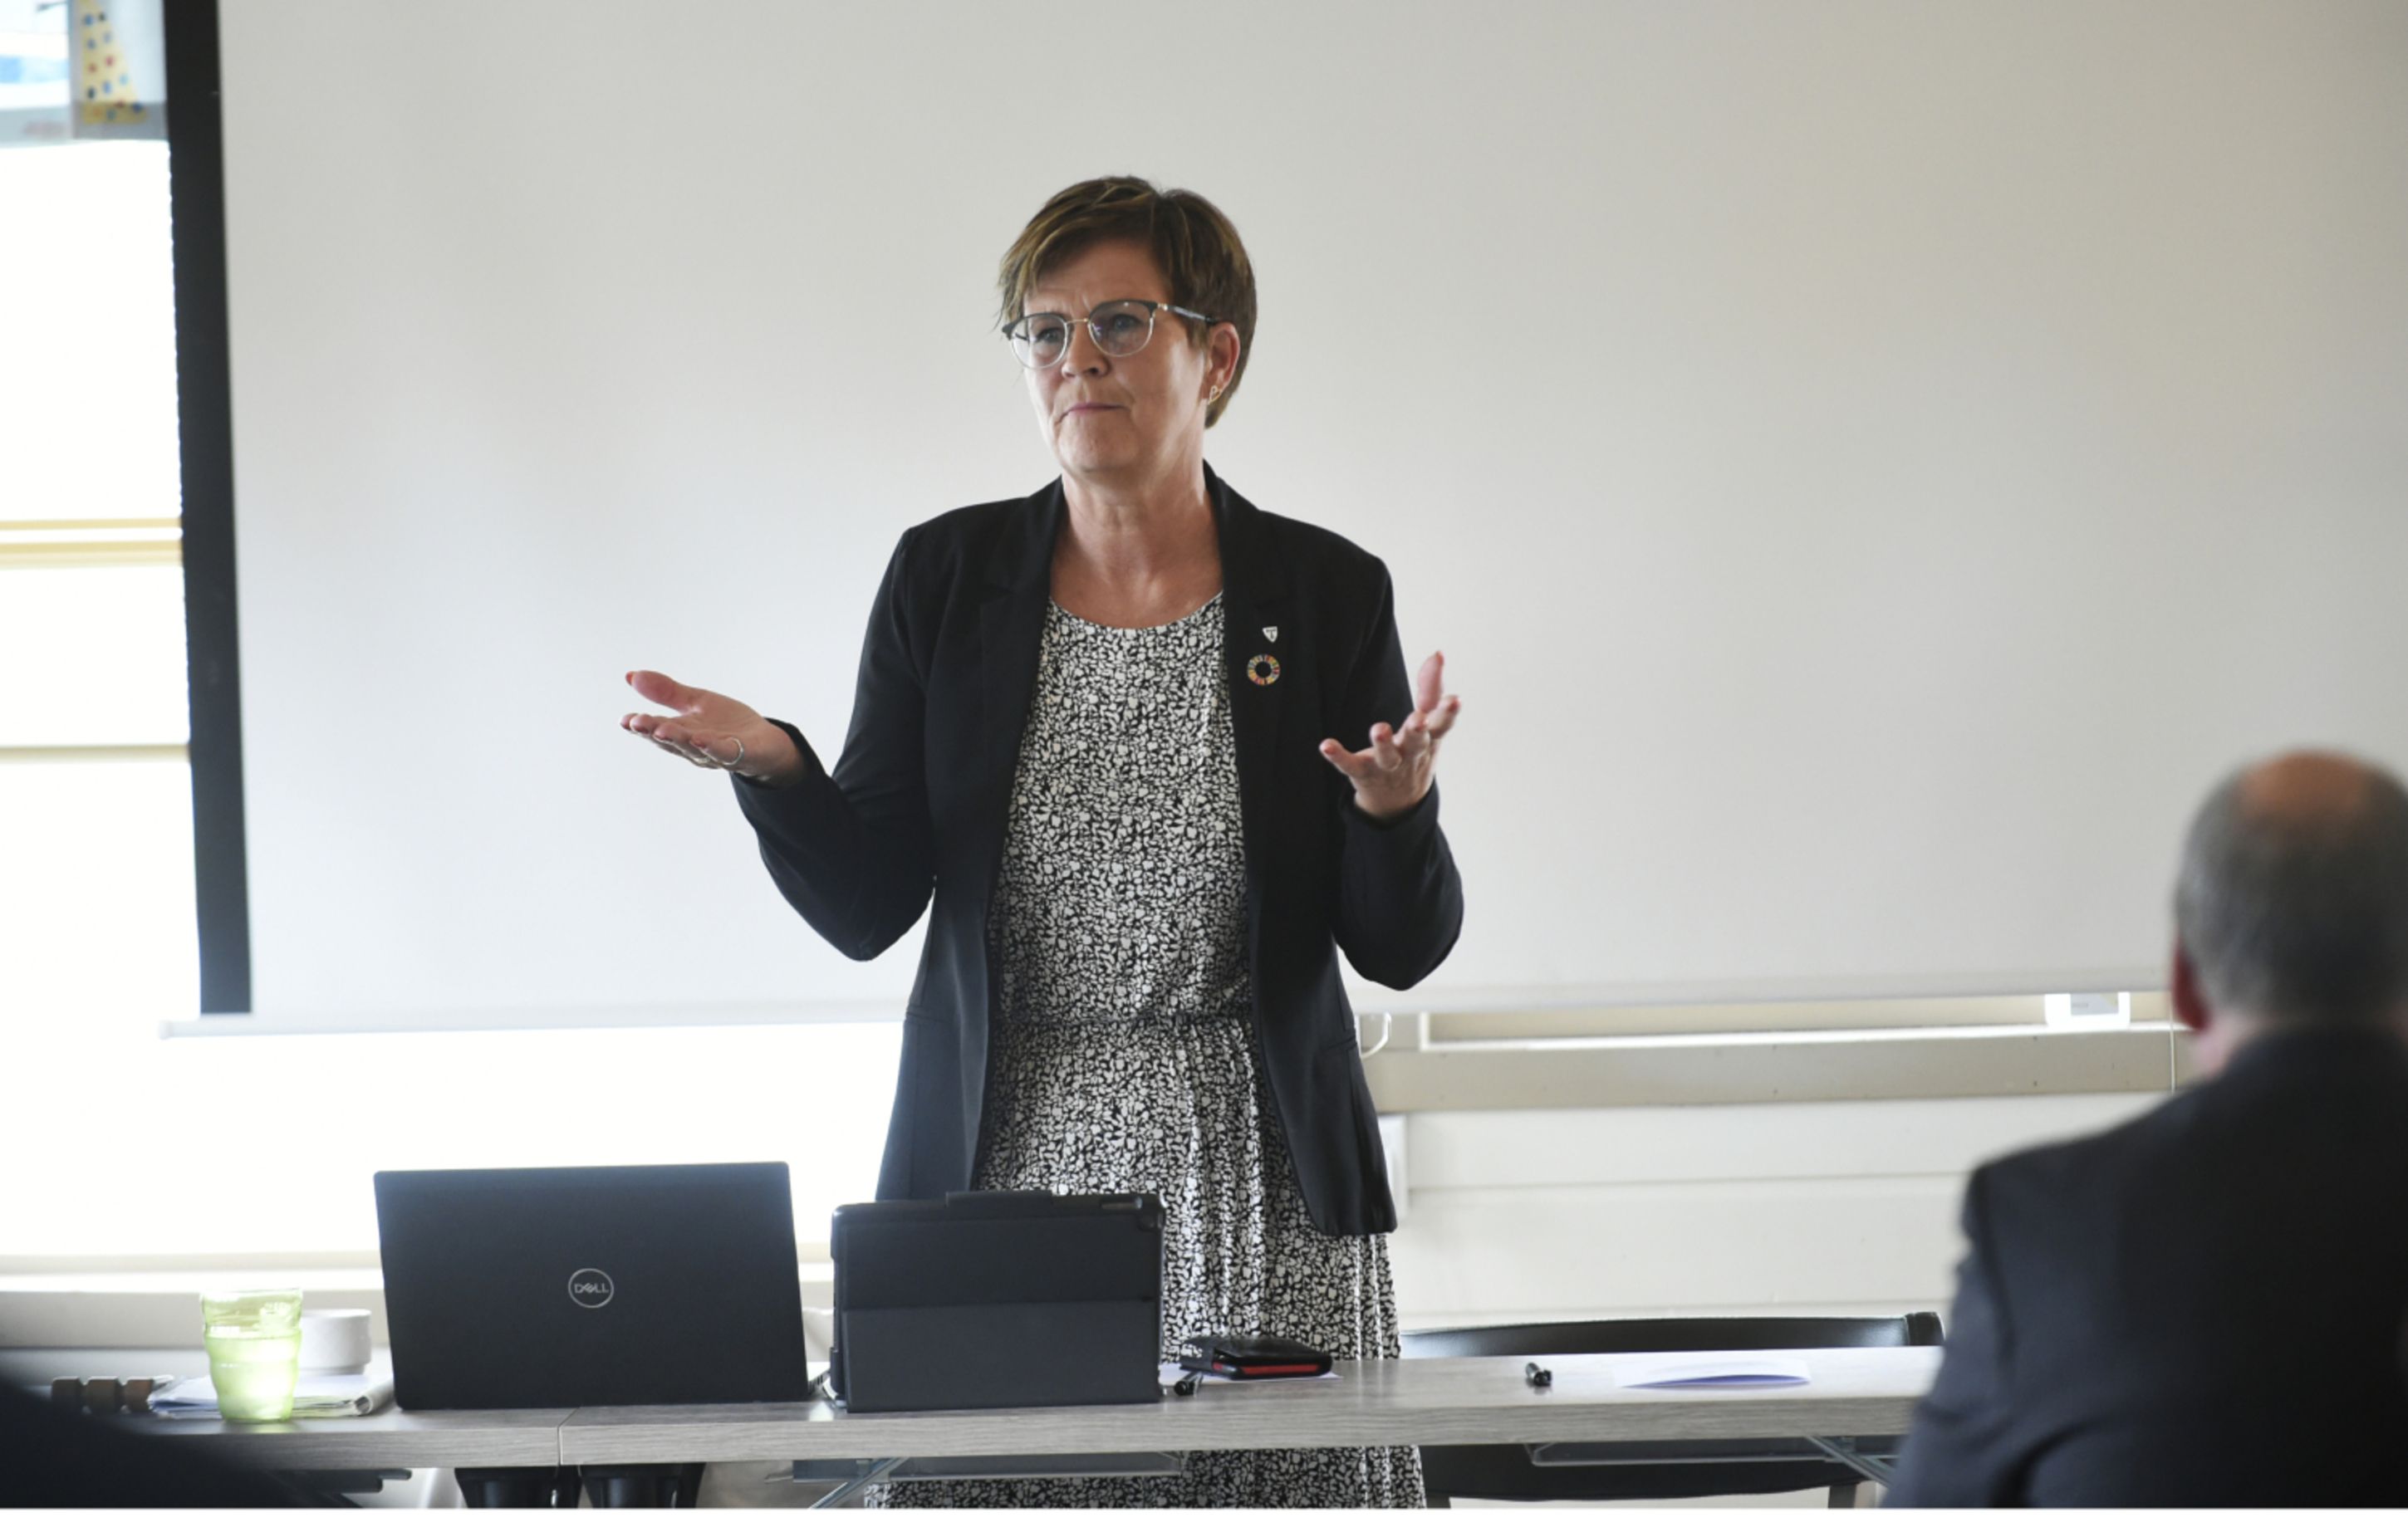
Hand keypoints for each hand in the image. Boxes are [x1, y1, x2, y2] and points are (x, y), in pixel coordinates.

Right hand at [619, 670, 803, 786]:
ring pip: (694, 747)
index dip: (641, 726)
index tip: (624, 720)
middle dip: (652, 731)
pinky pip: (725, 752)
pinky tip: (701, 739)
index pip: (657, 730)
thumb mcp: (696, 702)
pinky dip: (712, 747)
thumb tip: (630, 675)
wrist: (766, 743)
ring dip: (677, 739)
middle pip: (671, 739)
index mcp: (682, 732)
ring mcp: (716, 753)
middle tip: (635, 722)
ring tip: (661, 730)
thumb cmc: (727, 724)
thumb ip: (666, 692)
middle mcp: (695, 747)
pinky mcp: (741, 755)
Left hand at [1319, 651, 1461, 822]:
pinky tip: (1326, 745)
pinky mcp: (1363, 772)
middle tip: (1418, 720)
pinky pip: (1350, 766)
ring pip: (1387, 757)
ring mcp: (1387, 766)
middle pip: (1416, 743)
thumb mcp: (1429, 723)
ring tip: (1379, 729)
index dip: (1448, 712)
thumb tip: (1438, 653)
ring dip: (1383, 744)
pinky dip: (1338, 757)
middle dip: (1418, 730)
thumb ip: (1430, 688)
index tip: (1454, 699)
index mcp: (1429, 740)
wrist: (1400, 802)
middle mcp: (1411, 754)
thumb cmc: (1416, 752)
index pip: (1442, 725)